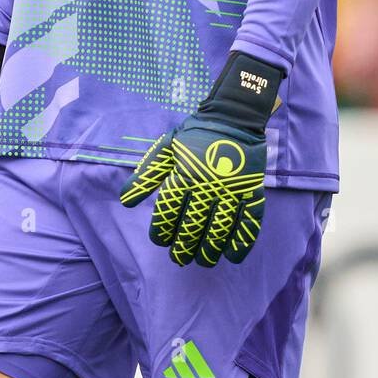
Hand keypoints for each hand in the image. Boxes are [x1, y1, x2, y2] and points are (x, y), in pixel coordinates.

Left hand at [119, 52, 282, 266]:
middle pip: (193, 226)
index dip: (161, 230)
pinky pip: (249, 222)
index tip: (160, 240)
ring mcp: (232, 189)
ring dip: (209, 251)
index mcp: (184, 173)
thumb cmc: (195, 135)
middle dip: (183, 247)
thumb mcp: (166, 149)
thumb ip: (146, 175)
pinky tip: (231, 256)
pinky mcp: (252, 191)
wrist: (233, 117)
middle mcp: (208, 184)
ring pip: (219, 229)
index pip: (169, 211)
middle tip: (177, 258)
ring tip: (201, 260)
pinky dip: (241, 242)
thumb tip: (124, 201)